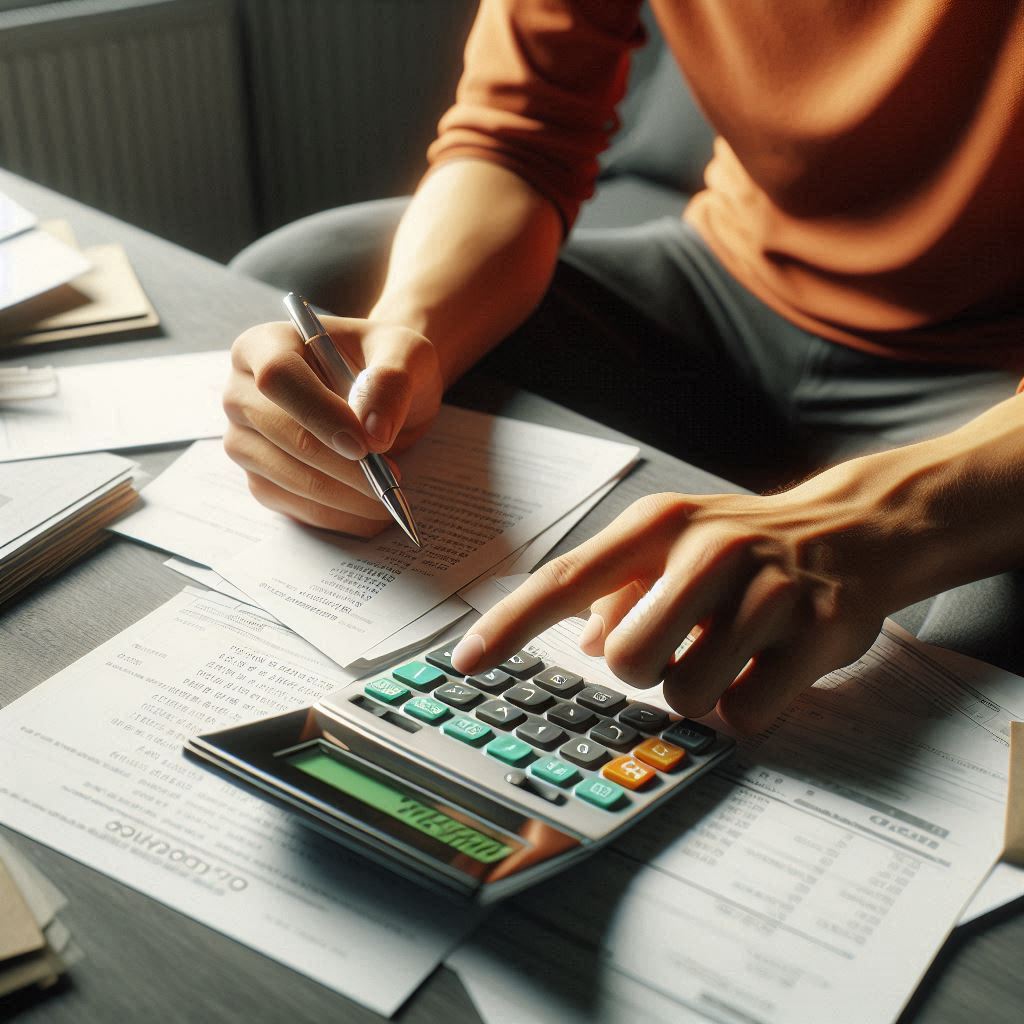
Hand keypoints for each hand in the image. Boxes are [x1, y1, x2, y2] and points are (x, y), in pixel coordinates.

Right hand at [223, 316, 442, 535]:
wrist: (383, 390)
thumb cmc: (386, 361)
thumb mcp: (406, 354)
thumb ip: (391, 381)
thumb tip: (372, 432)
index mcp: (266, 345)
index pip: (278, 376)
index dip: (318, 413)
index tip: (363, 444)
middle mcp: (242, 392)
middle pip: (280, 432)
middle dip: (339, 464)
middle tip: (389, 480)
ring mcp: (245, 438)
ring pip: (286, 476)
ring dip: (342, 495)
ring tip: (389, 496)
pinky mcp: (261, 477)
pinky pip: (293, 505)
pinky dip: (337, 515)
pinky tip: (372, 512)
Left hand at [451, 459, 925, 732]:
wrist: (857, 529)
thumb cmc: (749, 544)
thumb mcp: (677, 541)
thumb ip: (620, 588)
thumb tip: (587, 642)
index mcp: (659, 525)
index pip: (567, 579)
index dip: (512, 626)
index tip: (466, 664)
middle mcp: (707, 549)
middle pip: (628, 661)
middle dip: (646, 669)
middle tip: (682, 642)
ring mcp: (765, 589)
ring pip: (688, 695)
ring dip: (701, 688)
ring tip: (731, 649)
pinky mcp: (816, 630)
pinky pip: (747, 712)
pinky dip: (748, 705)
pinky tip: (767, 666)